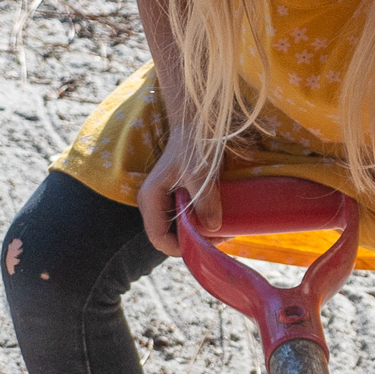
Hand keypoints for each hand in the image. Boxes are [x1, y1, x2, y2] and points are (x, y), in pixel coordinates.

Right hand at [137, 125, 220, 257]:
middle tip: (220, 236)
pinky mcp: (175, 198)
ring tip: (223, 230)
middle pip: (168, 238)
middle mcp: (152, 204)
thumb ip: (205, 201)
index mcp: (151, 199)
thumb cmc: (193, 146)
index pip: (159, 238)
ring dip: (199, 234)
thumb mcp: (200, 174)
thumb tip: (213, 228)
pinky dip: (200, 224)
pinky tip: (218, 220)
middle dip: (193, 242)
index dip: (181, 247)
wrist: (195, 126)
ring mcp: (163, 202)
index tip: (207, 243)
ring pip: (177, 231)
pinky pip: (184, 220)